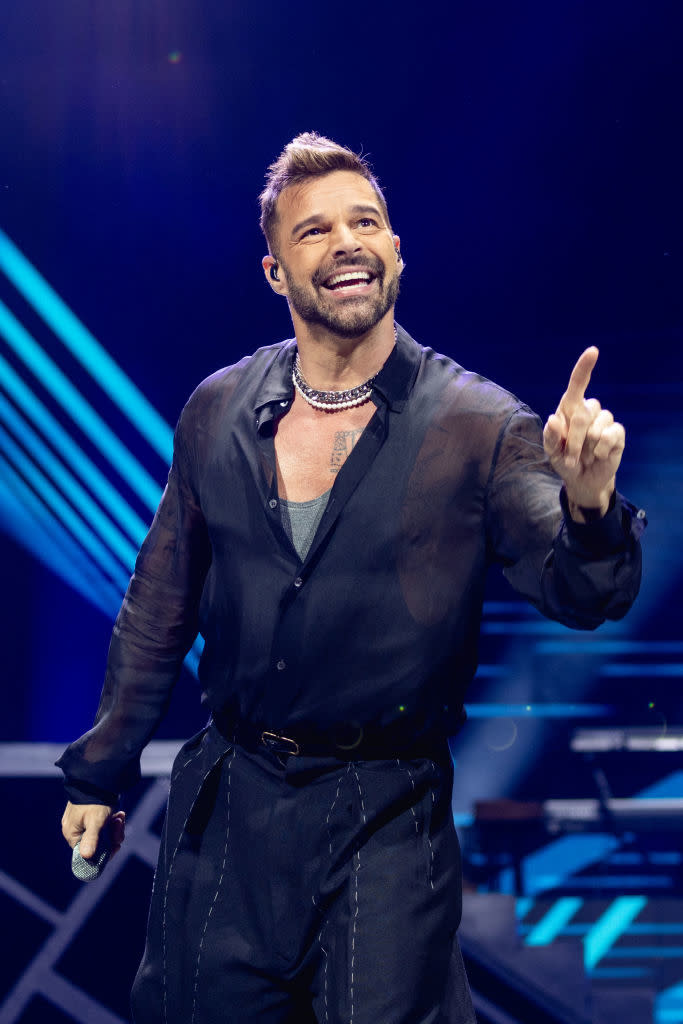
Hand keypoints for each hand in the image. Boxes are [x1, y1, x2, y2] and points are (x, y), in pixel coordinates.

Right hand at [61, 802, 125, 859]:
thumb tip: (85, 856)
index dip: (104, 852)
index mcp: (72, 833)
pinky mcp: (91, 814)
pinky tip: (119, 814)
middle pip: (97, 844)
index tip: (116, 846)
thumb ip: (91, 839)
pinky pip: (103, 824)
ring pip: (103, 834)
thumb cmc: (95, 800)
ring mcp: (83, 821)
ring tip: (120, 817)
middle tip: (119, 824)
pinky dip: (112, 821)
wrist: (98, 777)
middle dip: (112, 836)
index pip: (87, 854)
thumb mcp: (95, 821)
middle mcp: (76, 829)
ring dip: (115, 827)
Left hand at [543, 347, 624, 520]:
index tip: (593, 352)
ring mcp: (604, 421)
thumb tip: (554, 419)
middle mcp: (588, 410)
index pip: (577, 385)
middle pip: (583, 413)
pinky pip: (610, 436)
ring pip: (597, 427)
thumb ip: (551, 437)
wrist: (582, 479)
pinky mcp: (617, 433)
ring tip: (585, 456)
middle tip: (570, 457)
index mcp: (569, 409)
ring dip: (587, 447)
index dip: (584, 368)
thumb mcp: (552, 452)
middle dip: (574, 440)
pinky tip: (599, 455)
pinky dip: (601, 450)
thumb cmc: (564, 460)